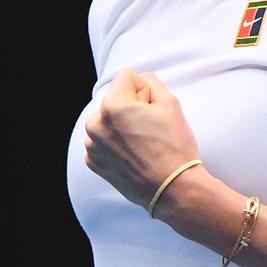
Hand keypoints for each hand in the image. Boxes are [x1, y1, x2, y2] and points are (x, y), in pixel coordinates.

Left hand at [83, 69, 200, 211]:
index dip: (144, 90)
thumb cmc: (174, 146)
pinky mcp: (94, 162)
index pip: (126, 77)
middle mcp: (96, 124)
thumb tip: (139, 80)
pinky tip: (134, 154)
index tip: (153, 109)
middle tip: (150, 128)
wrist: (173, 189)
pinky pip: (103, 139)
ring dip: (121, 125)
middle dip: (131, 107)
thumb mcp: (170, 103)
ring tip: (142, 143)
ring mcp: (93, 145)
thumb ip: (151, 81)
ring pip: (107, 119)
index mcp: (112, 106)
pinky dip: (116, 143)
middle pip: (115, 98)